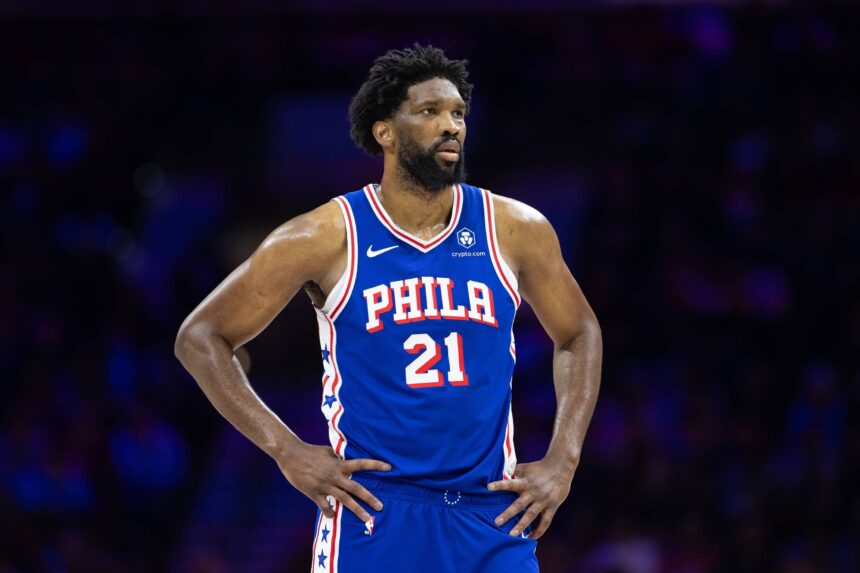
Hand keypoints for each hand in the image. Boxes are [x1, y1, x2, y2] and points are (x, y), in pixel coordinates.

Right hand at [275, 441, 390, 522]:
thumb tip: (347, 458)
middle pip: (356, 488)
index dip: (375, 465)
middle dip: (369, 498)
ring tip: (366, 518)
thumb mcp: (328, 451)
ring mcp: (325, 485)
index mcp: (339, 464)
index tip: (389, 468)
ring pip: (344, 500)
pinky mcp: (314, 493)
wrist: (291, 455)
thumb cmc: (310, 451)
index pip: (361, 464)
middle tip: (381, 507)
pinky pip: (324, 505)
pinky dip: (329, 512)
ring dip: (357, 510)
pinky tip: (332, 516)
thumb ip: (339, 457)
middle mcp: (334, 476)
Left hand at [486, 458, 573, 539]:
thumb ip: (514, 472)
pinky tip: (531, 537)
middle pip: (519, 504)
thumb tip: (499, 473)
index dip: (500, 485)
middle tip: (497, 522)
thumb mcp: (526, 468)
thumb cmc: (540, 468)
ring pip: (531, 515)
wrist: (561, 468)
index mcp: (526, 482)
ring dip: (521, 525)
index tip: (488, 487)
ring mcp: (543, 501)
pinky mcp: (552, 507)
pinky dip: (539, 531)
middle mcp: (533, 492)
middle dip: (508, 514)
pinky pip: (545, 522)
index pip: (510, 483)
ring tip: (512, 535)